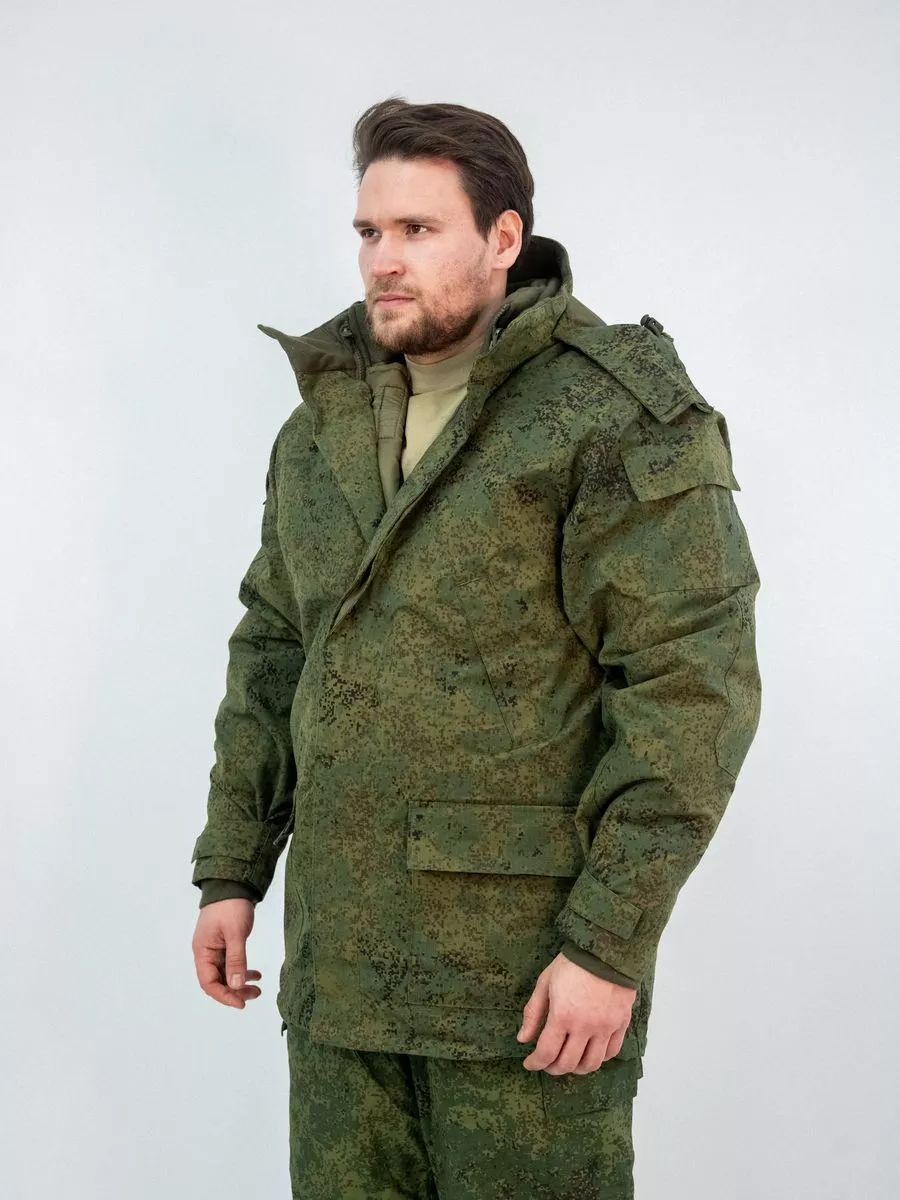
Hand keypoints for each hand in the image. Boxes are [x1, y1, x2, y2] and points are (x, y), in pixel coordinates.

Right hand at [192, 898, 261, 1008]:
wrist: (233, 884)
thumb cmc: (231, 906)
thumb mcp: (235, 933)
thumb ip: (236, 959)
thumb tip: (235, 986)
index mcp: (202, 951)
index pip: (208, 983)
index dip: (224, 996)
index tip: (241, 1003)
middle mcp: (206, 953)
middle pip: (217, 981)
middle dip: (234, 991)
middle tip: (254, 995)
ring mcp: (215, 949)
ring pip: (225, 974)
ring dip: (239, 983)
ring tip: (257, 988)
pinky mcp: (224, 944)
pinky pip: (231, 964)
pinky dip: (242, 970)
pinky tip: (256, 974)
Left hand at [516, 951, 636, 1074]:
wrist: (605, 948)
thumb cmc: (572, 964)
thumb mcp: (545, 983)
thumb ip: (533, 1013)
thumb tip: (522, 1039)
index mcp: (563, 1016)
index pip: (546, 1053)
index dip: (535, 1063)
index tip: (529, 1063)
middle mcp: (585, 1027)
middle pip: (568, 1063)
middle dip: (553, 1068)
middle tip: (547, 1063)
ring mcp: (605, 1027)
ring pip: (592, 1064)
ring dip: (577, 1069)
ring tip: (568, 1062)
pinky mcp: (621, 1023)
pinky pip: (612, 1052)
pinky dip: (599, 1058)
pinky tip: (590, 1052)